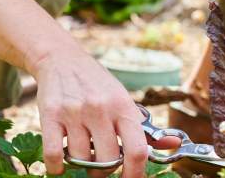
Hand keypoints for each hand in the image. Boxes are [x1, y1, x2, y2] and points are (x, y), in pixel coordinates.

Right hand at [33, 42, 180, 177]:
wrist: (62, 58)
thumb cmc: (97, 84)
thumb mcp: (123, 99)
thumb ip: (145, 128)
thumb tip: (173, 145)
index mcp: (123, 105)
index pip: (137, 150)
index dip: (136, 174)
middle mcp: (100, 108)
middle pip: (107, 161)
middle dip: (105, 171)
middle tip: (101, 164)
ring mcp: (75, 112)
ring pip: (81, 160)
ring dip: (82, 165)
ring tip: (83, 154)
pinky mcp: (51, 115)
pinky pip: (55, 156)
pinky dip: (58, 167)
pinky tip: (62, 162)